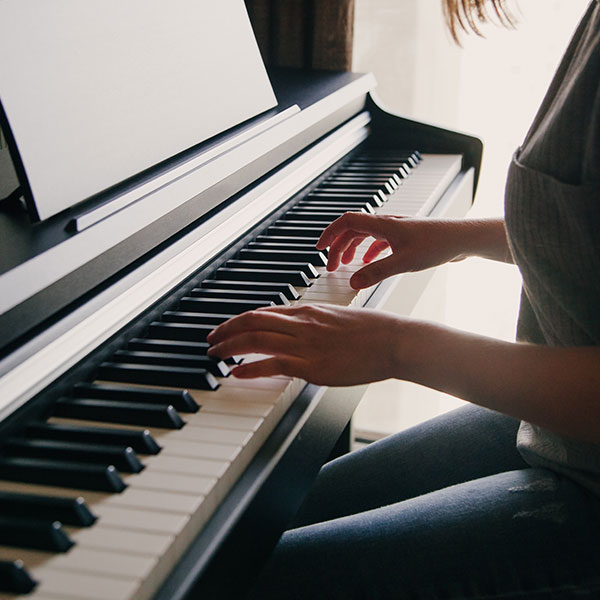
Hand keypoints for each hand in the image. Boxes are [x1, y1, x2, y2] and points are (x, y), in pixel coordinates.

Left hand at [207, 304, 406, 385]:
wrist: (393, 341)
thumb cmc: (373, 330)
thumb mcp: (339, 318)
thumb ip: (315, 324)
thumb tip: (299, 331)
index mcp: (308, 311)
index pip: (263, 312)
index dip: (239, 320)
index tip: (226, 328)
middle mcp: (302, 323)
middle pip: (252, 322)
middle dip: (226, 331)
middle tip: (211, 340)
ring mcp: (305, 344)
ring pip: (256, 339)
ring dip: (230, 346)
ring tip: (215, 354)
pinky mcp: (312, 365)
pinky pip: (272, 363)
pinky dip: (250, 367)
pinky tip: (236, 372)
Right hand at [316, 213, 466, 288]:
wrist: (463, 239)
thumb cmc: (439, 244)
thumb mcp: (404, 262)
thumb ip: (376, 272)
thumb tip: (353, 281)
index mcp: (382, 224)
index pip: (346, 222)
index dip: (330, 234)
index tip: (319, 248)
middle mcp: (386, 223)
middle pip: (352, 230)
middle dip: (338, 247)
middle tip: (330, 266)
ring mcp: (395, 230)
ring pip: (364, 235)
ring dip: (351, 249)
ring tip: (344, 265)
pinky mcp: (404, 237)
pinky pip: (378, 241)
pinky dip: (368, 251)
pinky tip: (370, 263)